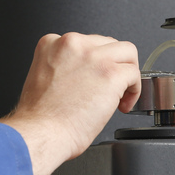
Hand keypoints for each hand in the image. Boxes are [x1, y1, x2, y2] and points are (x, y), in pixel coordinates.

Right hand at [0, 33, 140, 174]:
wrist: (42, 132)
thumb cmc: (40, 116)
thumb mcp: (42, 77)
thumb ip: (63, 67)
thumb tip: (84, 74)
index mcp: (53, 44)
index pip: (86, 43)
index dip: (94, 63)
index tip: (94, 79)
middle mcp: (73, 44)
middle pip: (108, 44)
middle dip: (112, 66)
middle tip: (108, 88)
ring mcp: (94, 57)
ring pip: (127, 52)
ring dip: (126, 73)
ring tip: (120, 93)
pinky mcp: (111, 73)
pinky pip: (134, 74)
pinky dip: (133, 91)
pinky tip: (122, 104)